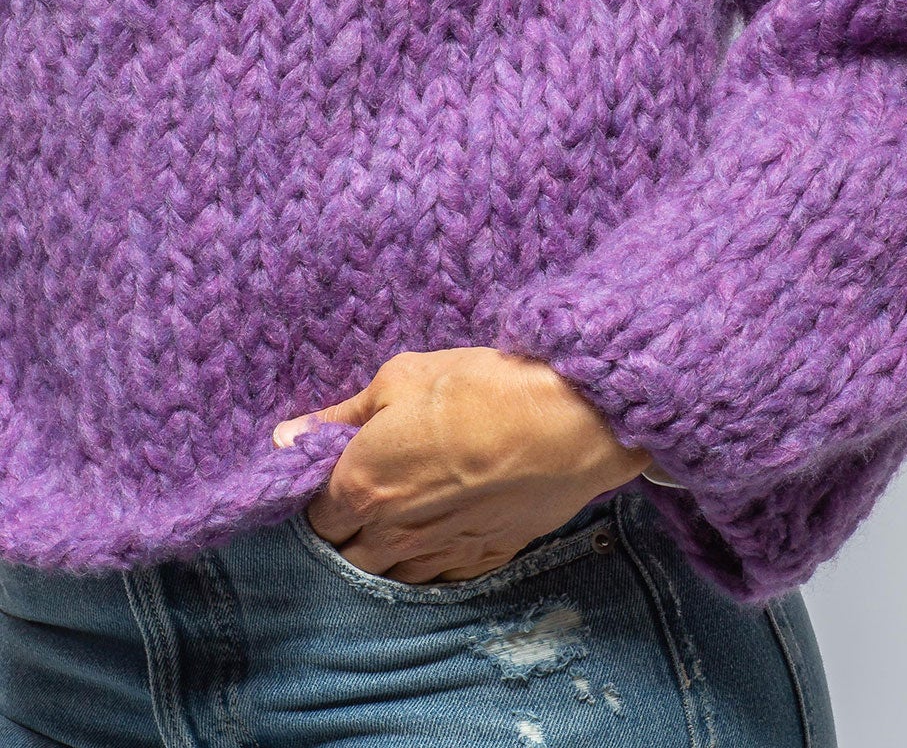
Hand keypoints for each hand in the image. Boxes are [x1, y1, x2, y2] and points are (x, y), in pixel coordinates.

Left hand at [272, 346, 652, 583]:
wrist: (564, 423)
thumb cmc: (479, 389)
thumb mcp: (402, 378)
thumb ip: (342, 414)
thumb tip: (289, 435)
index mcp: (362, 487)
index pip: (313, 516)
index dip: (317, 495)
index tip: (330, 474)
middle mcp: (391, 534)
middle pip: (343, 556)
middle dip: (343, 532)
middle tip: (362, 496)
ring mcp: (437, 556)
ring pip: (387, 577)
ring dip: (381, 555)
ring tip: (400, 518)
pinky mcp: (479, 562)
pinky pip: (435, 580)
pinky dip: (426, 564)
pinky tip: (437, 535)